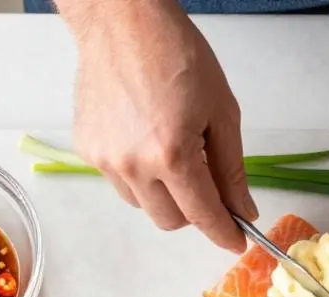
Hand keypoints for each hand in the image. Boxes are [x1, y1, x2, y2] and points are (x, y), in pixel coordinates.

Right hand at [60, 0, 253, 252]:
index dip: (223, 233)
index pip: (202, 215)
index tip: (235, 242)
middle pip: (170, 220)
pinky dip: (138, 171)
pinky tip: (144, 135)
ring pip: (143, 204)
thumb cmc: (178, 54)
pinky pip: (119, 180)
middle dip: (194, 210)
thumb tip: (242, 210)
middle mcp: (133, 165)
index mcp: (172, 155)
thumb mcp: (221, 111)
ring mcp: (104, 159)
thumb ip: (232, 169)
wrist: (123, 22)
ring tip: (170, 148)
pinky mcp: (86, 149)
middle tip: (206, 179)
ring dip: (164, 192)